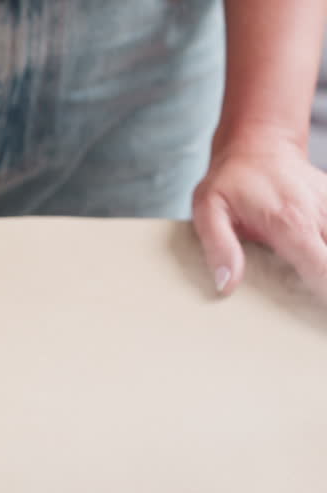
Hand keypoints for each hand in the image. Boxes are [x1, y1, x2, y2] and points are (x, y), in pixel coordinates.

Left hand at [192, 130, 326, 298]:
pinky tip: (319, 259)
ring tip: (315, 295)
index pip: (324, 269)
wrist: (258, 143)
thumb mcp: (208, 210)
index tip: (322, 318)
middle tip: (316, 313)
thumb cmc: (230, 180)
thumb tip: (226, 285)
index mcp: (290, 224)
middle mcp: (320, 217)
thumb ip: (219, 248)